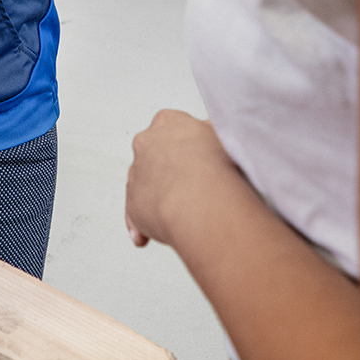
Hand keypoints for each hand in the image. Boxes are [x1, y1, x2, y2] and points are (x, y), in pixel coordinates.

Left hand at [125, 110, 237, 247]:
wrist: (201, 197)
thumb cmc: (218, 166)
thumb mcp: (225, 135)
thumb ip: (215, 133)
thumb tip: (217, 134)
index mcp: (168, 122)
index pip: (174, 130)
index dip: (190, 148)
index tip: (202, 160)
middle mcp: (146, 144)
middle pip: (157, 156)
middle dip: (171, 171)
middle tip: (194, 188)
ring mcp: (136, 174)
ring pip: (145, 187)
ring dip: (159, 199)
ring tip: (182, 215)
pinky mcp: (133, 205)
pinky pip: (136, 217)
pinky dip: (143, 227)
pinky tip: (148, 237)